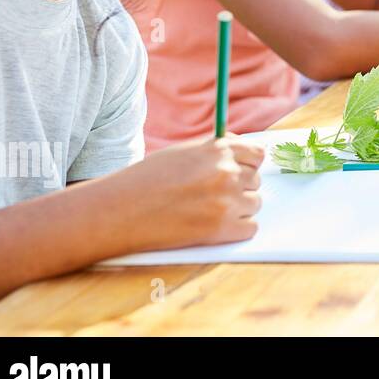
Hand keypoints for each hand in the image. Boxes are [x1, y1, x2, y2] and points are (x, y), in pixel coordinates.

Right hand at [119, 137, 263, 249]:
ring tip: (210, 210)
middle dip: (240, 187)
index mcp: (219, 150)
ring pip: (254, 204)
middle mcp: (227, 173)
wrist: (121, 210)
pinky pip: (250, 228)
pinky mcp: (221, 229)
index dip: (248, 164)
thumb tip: (244, 149)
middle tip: (214, 195)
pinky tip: (215, 226)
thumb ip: (216, 148)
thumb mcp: (184, 151)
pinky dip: (237, 229)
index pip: (258, 155)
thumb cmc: (149, 178)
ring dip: (239, 208)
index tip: (239, 171)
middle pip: (256, 181)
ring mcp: (226, 202)